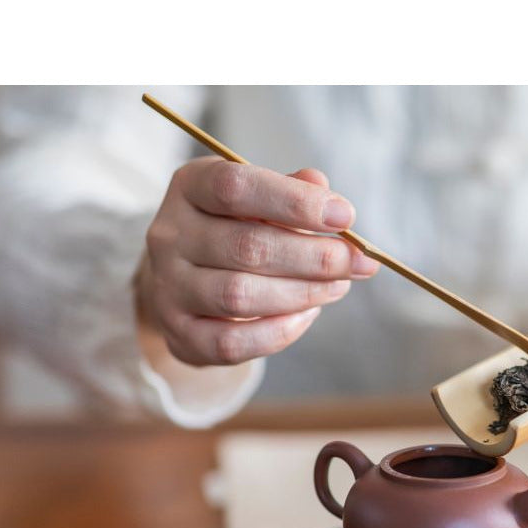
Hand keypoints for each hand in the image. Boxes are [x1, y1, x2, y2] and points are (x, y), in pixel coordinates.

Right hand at [136, 158, 378, 365]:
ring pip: (240, 296)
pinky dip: (279, 332)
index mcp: (190, 187)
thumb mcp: (258, 198)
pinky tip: (307, 314)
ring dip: (303, 293)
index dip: (295, 202)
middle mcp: (169, 235)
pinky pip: (232, 342)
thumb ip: (291, 191)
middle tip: (358, 261)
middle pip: (247, 247)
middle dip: (315, 257)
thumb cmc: (235, 228)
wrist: (186, 278)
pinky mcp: (180, 334)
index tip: (345, 216)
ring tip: (338, 286)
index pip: (235, 187)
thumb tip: (322, 186)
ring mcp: (169, 288)